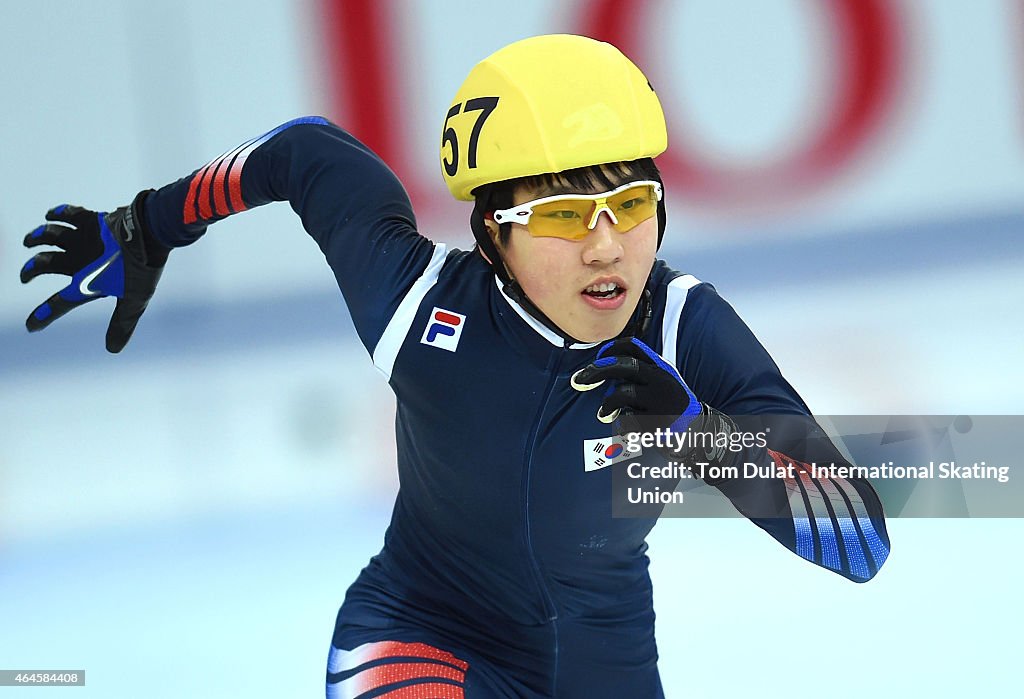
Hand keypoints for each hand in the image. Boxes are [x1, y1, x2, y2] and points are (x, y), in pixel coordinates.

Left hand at [20, 191, 167, 352]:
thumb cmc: (143, 268)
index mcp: (92, 282)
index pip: (62, 302)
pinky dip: (58, 213)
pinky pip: (70, 215)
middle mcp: (85, 262)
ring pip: (53, 238)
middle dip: (32, 269)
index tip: (30, 327)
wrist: (153, 234)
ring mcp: (87, 242)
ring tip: (30, 240)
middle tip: (24, 276)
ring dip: (38, 237)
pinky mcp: (94, 222)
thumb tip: (113, 349)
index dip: (44, 314)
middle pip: (48, 264)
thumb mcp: (134, 300)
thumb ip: (122, 324)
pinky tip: (50, 215)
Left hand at [571, 337, 701, 434]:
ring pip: (623, 393)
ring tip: (602, 413)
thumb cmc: (672, 403)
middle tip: (580, 380)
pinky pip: (629, 418)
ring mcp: (658, 400)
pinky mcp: (656, 421)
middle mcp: (660, 380)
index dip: (611, 348)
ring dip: (608, 402)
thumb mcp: (662, 380)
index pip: (634, 346)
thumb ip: (640, 373)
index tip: (598, 357)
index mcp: (660, 367)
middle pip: (624, 365)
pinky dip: (622, 422)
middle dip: (598, 370)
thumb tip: (606, 370)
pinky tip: (624, 427)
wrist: (698, 428)